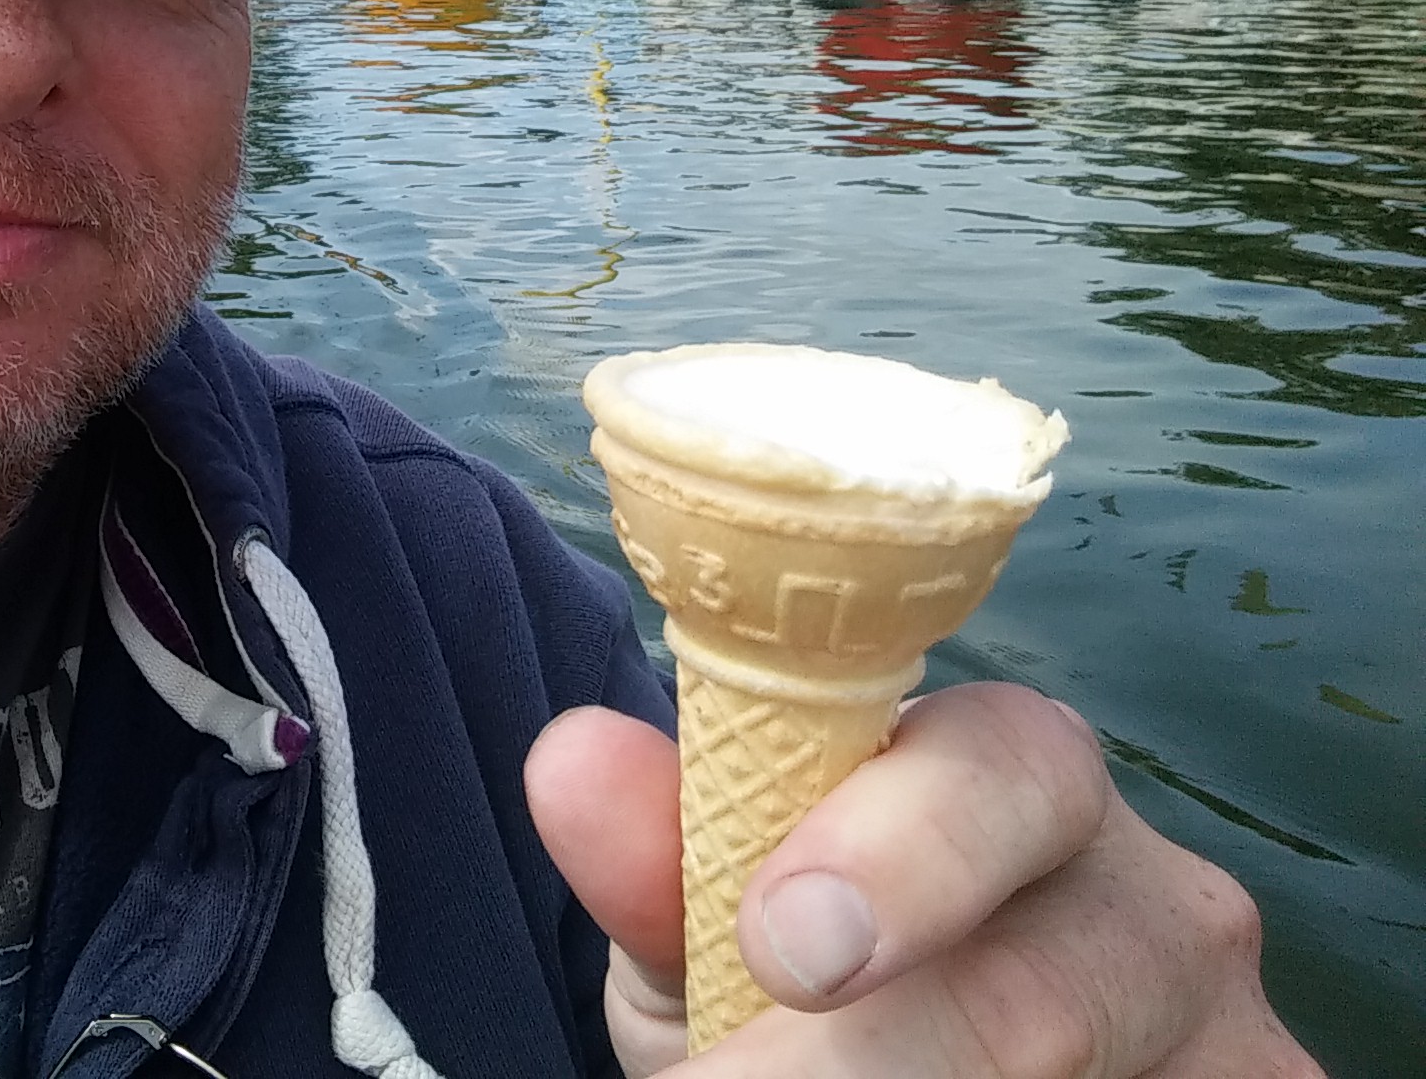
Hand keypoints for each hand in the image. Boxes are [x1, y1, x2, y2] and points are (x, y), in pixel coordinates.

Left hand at [525, 684, 1319, 1076]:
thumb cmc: (797, 981)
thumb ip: (663, 854)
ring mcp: (1231, 1045)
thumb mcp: (715, 928)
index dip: (894, 850)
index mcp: (1020, 779)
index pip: (996, 767)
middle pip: (1052, 985)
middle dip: (879, 1062)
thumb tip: (572, 756)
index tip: (782, 943)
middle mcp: (1160, 903)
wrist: (893, 1071)